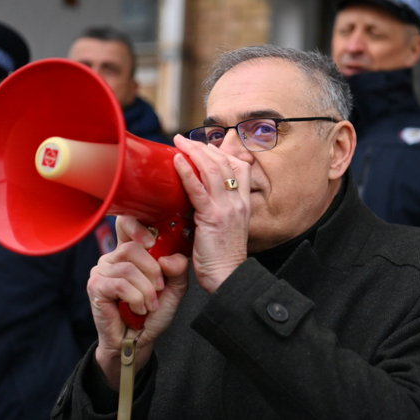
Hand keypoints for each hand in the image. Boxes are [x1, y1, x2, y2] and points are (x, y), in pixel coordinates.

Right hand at [89, 217, 188, 389]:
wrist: (137, 341)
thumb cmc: (152, 313)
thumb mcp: (173, 289)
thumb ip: (177, 270)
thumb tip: (170, 257)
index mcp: (130, 252)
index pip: (127, 224)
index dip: (139, 226)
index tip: (153, 241)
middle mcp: (112, 257)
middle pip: (133, 247)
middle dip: (152, 270)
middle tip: (159, 290)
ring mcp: (101, 271)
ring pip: (129, 268)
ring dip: (146, 290)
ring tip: (149, 305)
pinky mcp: (95, 287)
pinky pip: (121, 284)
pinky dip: (136, 298)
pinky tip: (138, 309)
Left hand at [173, 134, 250, 293]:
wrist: (228, 279)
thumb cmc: (222, 260)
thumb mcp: (225, 229)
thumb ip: (217, 212)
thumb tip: (198, 202)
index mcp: (243, 204)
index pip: (241, 167)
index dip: (224, 153)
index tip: (206, 147)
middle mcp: (238, 202)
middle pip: (224, 163)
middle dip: (203, 147)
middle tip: (185, 139)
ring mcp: (227, 208)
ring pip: (212, 170)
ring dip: (194, 152)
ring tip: (179, 142)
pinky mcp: (212, 217)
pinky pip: (198, 189)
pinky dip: (187, 172)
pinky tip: (177, 161)